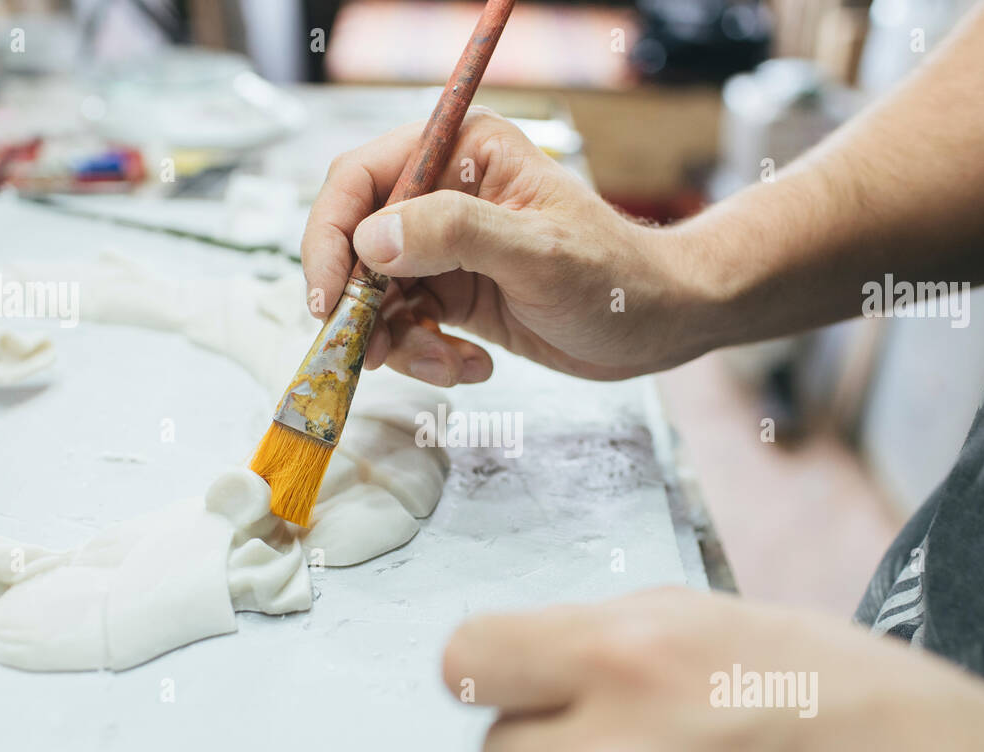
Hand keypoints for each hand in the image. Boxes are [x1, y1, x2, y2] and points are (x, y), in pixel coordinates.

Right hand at [301, 108, 710, 384]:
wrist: (656, 326)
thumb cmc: (615, 276)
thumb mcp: (537, 252)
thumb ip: (455, 234)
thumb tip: (371, 239)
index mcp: (461, 153)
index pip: (361, 180)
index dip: (330, 237)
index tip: (326, 299)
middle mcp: (443, 195)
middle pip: (356, 244)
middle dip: (360, 305)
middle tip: (371, 352)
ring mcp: (445, 249)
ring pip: (375, 296)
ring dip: (398, 342)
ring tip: (449, 365)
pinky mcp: (452, 296)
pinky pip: (406, 328)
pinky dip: (426, 356)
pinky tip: (471, 366)